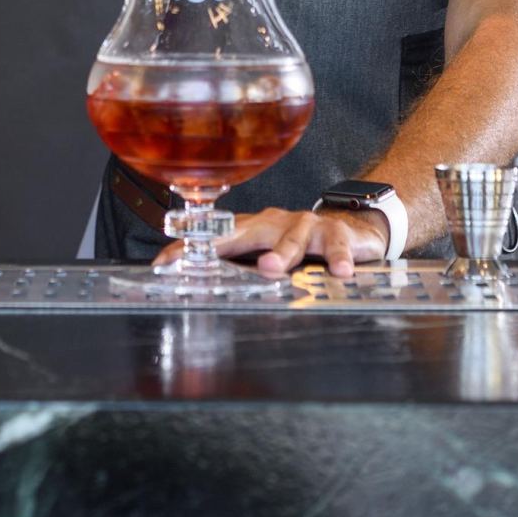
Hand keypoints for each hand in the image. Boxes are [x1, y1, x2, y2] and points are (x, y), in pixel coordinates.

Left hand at [157, 208, 390, 280]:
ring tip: (272, 268)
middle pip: (246, 232)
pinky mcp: (335, 232)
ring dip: (282, 252)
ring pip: (291, 237)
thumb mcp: (268, 257)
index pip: (214, 238)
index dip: (189, 249)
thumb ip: (242, 271)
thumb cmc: (302, 247)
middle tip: (207, 259)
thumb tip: (203, 293)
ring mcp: (304, 224)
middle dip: (225, 245)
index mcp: (252, 230)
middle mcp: (274, 223)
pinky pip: (336, 244)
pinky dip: (338, 258)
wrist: (352, 229)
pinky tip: (340, 272)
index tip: (164, 263)